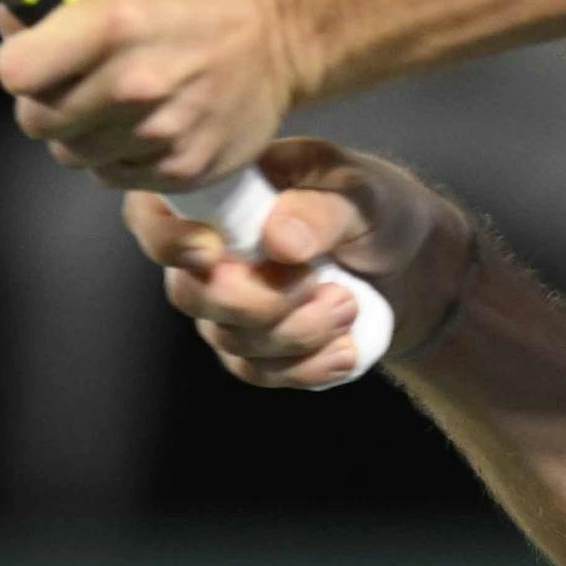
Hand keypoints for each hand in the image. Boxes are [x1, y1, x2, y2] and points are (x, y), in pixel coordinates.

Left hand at [0, 0, 308, 189]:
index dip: (18, 65)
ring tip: (113, 104)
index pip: (15, 71)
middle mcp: (135, 82)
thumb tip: (7, 19)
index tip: (32, 59)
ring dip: (80, 133)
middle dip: (43, 102)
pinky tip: (143, 124)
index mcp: (112, 23)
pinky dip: (117, 156)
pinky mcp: (184, 167)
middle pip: (35, 120)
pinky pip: (113, 176)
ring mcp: (161, 131)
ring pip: (72, 154)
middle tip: (73, 84)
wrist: (279, 31)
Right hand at [125, 140, 472, 389]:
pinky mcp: (253, 350)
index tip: (213, 252)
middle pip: (188, 293)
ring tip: (349, 304)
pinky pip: (257, 373)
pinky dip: (305, 367)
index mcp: (225, 192)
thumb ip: (323, 210)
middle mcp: (212, 250)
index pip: (152, 213)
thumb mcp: (364, 194)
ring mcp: (228, 305)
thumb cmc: (378, 211)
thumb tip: (278, 238)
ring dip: (297, 333)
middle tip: (320, 284)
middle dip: (258, 302)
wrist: (414, 269)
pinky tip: (344, 349)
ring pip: (228, 340)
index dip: (167, 240)